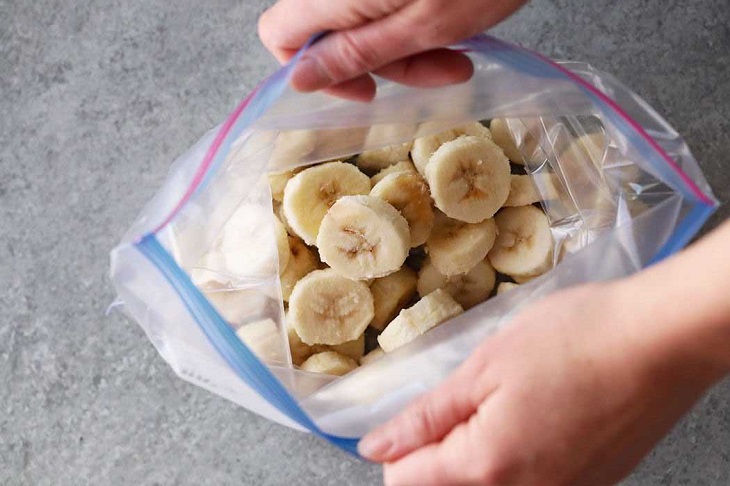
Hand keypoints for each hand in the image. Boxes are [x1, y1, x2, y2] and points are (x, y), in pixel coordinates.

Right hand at [258, 0, 526, 100]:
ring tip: (460, 54)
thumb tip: (299, 80)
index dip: (315, 72)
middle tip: (442, 70)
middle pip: (332, 30)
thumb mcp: (419, 27)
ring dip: (411, 44)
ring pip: (365, 17)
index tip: (367, 88)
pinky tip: (452, 22)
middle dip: (387, 61)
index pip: (279, 35)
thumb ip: (353, 54)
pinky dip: (415, 16)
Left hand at [359, 220, 729, 484]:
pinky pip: (532, 482)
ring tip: (508, 401)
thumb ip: (426, 416)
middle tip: (465, 401)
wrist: (660, 341)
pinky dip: (519, 455)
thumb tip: (376, 447)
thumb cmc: (574, 341)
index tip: (416, 416)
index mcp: (486, 467)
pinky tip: (540, 413)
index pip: (406, 481)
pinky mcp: (589, 485)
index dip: (398, 446)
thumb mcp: (484, 367)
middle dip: (440, 451)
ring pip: (491, 485)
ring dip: (480, 451)